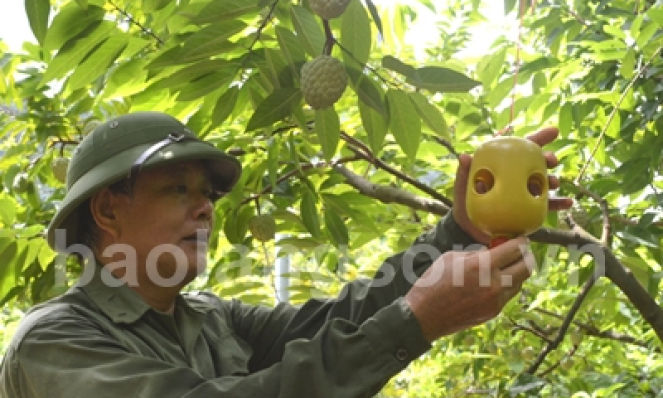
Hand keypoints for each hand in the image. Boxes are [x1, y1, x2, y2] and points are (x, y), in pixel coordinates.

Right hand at [405, 237, 531, 341]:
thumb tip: (491, 251)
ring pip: (519, 283)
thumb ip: (475, 253)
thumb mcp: (451, 258)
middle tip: (520, 252)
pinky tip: (493, 282)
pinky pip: (508, 295)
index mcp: (482, 265)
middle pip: (526, 267)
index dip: (521, 242)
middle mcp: (494, 284)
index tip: (520, 239)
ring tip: (504, 266)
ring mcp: (496, 300)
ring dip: (516, 272)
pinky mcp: (493, 312)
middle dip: (526, 256)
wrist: (425, 316)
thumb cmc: (433, 282)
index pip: (515, 250)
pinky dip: (505, 286)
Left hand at [453, 127, 573, 243]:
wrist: (468, 229)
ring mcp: (523, 193)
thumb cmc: (465, 201)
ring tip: (554, 183)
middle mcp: (516, 177)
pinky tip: (569, 202)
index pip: (521, 148)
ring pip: (543, 183)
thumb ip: (464, 172)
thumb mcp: (463, 186)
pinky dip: (558, 204)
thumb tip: (463, 157)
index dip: (538, 138)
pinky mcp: (528, 209)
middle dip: (547, 159)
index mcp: (503, 166)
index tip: (554, 132)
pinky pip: (545, 206)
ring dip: (552, 180)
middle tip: (552, 160)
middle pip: (536, 164)